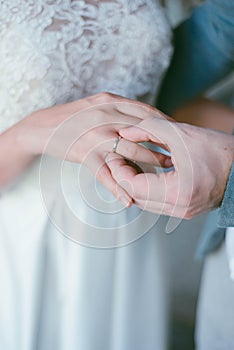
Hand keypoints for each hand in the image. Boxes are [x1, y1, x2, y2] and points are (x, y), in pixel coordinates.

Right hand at [15, 93, 170, 204]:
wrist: (43, 127)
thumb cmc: (75, 117)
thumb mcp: (98, 104)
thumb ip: (119, 109)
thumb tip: (146, 119)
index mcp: (110, 101)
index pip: (145, 110)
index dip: (165, 122)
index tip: (179, 132)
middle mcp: (105, 116)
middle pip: (143, 130)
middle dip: (164, 142)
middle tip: (180, 153)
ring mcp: (95, 136)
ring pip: (130, 151)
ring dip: (150, 162)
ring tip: (166, 171)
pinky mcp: (85, 154)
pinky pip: (106, 174)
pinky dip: (118, 188)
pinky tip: (130, 199)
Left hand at [108, 117, 233, 217]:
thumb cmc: (222, 153)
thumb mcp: (182, 134)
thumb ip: (150, 129)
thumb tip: (125, 131)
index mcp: (176, 192)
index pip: (132, 187)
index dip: (118, 169)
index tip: (114, 154)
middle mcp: (177, 208)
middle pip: (134, 197)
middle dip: (121, 176)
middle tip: (117, 157)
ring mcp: (181, 212)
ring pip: (143, 202)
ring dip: (132, 183)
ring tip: (129, 162)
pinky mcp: (183, 209)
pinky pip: (155, 202)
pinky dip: (145, 188)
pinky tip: (144, 171)